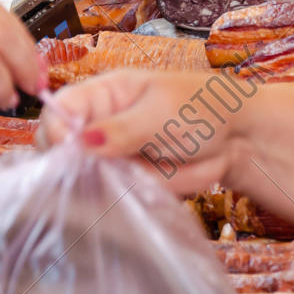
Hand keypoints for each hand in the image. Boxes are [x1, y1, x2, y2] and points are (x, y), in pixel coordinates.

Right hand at [38, 68, 241, 190]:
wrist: (239, 138)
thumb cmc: (203, 107)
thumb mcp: (161, 113)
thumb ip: (121, 129)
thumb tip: (79, 141)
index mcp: (103, 94)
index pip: (59, 110)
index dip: (55, 131)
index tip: (68, 151)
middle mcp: (99, 126)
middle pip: (62, 150)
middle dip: (77, 166)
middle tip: (107, 172)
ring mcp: (111, 158)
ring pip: (86, 180)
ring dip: (107, 185)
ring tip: (144, 175)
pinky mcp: (126, 183)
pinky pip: (112, 198)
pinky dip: (127, 198)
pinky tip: (148, 188)